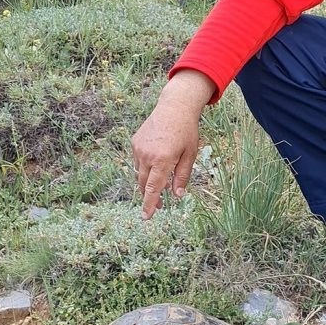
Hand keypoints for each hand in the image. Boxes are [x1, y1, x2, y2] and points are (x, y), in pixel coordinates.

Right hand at [131, 70, 215, 219]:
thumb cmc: (186, 131)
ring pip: (139, 173)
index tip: (146, 217)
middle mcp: (147, 155)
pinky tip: (156, 164)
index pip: (153, 188)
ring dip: (147, 182)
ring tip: (159, 184)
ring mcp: (139, 148)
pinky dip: (145, 167)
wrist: (174, 107)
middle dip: (149, 196)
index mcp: (163, 160)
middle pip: (143, 184)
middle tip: (159, 205)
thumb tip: (178, 195)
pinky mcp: (135, 142)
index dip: (149, 204)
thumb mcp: (190, 154)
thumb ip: (183, 176)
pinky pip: (137, 161)